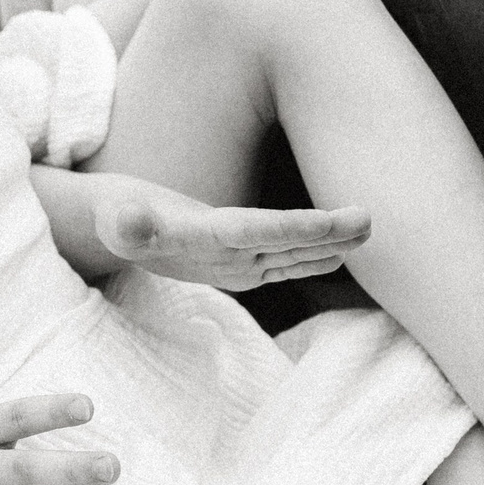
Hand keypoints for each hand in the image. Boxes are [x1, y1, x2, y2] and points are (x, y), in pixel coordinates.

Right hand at [93, 180, 368, 290]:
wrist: (114, 237)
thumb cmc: (115, 216)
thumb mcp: (116, 217)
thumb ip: (128, 223)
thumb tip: (128, 219)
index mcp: (204, 243)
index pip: (258, 232)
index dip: (298, 228)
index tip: (335, 222)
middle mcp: (227, 261)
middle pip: (287, 247)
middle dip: (329, 236)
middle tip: (369, 220)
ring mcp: (236, 268)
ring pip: (293, 256)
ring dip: (331, 245)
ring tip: (367, 227)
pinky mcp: (240, 266)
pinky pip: (286, 263)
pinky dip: (315, 255)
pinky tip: (341, 249)